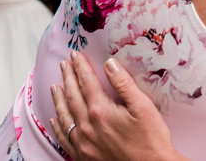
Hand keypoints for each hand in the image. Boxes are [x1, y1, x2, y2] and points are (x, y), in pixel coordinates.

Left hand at [49, 52, 184, 160]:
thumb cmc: (151, 141)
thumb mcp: (143, 107)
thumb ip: (124, 84)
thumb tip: (110, 64)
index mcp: (101, 111)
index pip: (87, 83)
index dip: (81, 67)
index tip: (76, 55)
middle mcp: (87, 127)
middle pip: (73, 97)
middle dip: (68, 78)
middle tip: (64, 65)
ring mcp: (83, 143)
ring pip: (64, 116)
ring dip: (59, 99)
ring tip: (55, 86)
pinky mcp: (84, 157)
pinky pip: (64, 138)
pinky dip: (57, 127)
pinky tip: (55, 119)